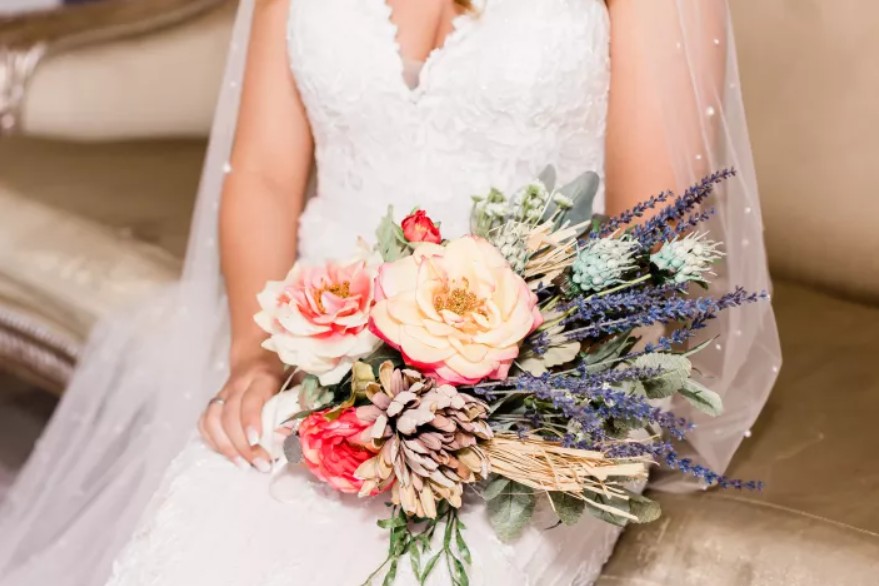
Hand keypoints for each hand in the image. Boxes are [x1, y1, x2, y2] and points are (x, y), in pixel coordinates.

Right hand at [198, 352, 284, 472]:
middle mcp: (238, 385)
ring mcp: (222, 393)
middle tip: (260, 464)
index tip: (256, 441)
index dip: (250, 420)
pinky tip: (229, 455)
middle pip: (230, 415)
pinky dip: (213, 441)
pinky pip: (204, 423)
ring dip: (226, 447)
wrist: (257, 355)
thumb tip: (292, 436)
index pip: (250, 399)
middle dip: (243, 445)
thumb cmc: (282, 373)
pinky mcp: (213, 402)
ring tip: (243, 465)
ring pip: (213, 420)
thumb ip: (296, 406)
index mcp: (261, 377)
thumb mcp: (296, 383)